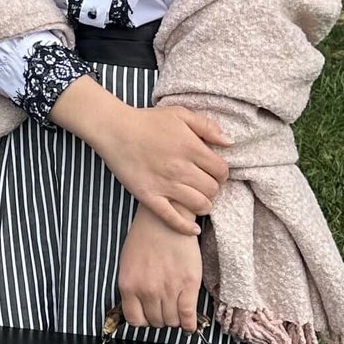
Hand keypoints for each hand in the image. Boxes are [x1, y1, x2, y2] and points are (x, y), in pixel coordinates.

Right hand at [52, 82, 229, 233]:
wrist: (114, 129)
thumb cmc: (147, 120)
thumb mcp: (180, 114)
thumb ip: (207, 126)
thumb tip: (229, 143)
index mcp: (191, 148)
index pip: (221, 170)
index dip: (222, 173)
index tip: (214, 172)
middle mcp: (181, 168)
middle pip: (212, 189)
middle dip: (213, 189)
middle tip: (205, 185)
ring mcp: (164, 184)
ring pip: (199, 205)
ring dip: (204, 205)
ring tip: (199, 200)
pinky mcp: (148, 196)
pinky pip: (172, 218)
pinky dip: (186, 227)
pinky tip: (193, 229)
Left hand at [118, 211, 205, 331]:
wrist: (166, 219)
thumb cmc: (145, 237)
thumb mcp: (128, 263)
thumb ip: (132, 286)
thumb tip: (137, 305)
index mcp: (129, 286)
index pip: (135, 320)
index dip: (143, 321)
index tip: (149, 317)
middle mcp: (147, 291)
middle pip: (155, 321)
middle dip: (160, 319)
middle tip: (165, 311)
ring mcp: (168, 289)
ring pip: (171, 321)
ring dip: (174, 320)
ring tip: (176, 312)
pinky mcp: (188, 285)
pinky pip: (188, 316)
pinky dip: (190, 325)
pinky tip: (190, 326)